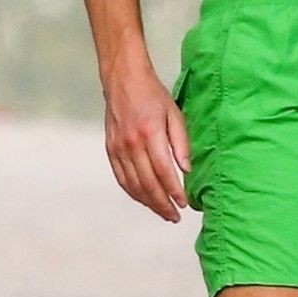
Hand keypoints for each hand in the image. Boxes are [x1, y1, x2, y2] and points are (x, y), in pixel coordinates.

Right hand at [104, 64, 190, 221]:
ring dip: (148, 202)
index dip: (174, 190)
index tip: (184, 203)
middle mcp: (131, 144)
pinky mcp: (110, 149)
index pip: (163, 171)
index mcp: (150, 133)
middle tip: (175, 216)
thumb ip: (182, 143)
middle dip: (162, 203)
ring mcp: (118, 148)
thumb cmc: (152, 95)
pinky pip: (121, 178)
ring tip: (163, 213)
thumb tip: (187, 169)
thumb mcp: (175, 114)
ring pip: (133, 184)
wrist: (123, 81)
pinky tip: (144, 200)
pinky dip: (133, 192)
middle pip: (147, 183)